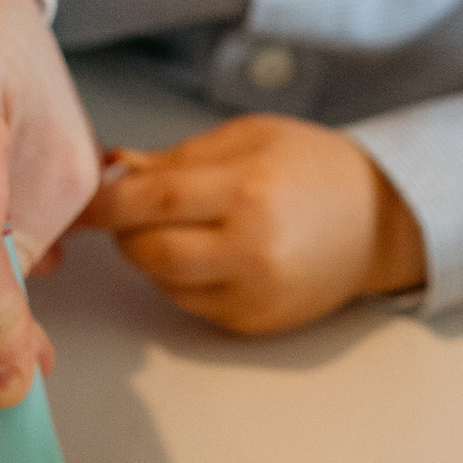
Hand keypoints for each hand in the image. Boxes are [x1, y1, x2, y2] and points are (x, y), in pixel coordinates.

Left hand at [87, 115, 427, 334]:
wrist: (380, 221)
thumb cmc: (314, 168)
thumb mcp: (249, 138)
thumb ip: (178, 157)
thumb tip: (114, 169)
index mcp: (250, 190)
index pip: (153, 200)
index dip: (105, 202)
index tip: (82, 199)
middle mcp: (252, 249)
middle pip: (148, 251)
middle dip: (124, 231)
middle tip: (130, 210)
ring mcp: (254, 294)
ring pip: (163, 282)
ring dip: (151, 255)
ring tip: (181, 226)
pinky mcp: (255, 324)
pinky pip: (190, 303)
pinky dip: (182, 279)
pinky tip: (209, 253)